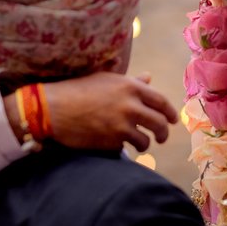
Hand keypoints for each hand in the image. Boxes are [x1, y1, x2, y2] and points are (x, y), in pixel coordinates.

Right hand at [46, 71, 179, 151]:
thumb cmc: (78, 90)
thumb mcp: (106, 80)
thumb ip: (131, 82)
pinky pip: (126, 147)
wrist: (54, 108)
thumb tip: (148, 78)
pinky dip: (124, 147)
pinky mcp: (112, 141)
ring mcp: (122, 125)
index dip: (170, 112)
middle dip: (163, 133)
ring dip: (145, 144)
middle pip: (159, 123)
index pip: (161, 101)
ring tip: (140, 144)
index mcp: (130, 87)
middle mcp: (130, 105)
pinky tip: (116, 143)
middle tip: (161, 137)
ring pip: (146, 140)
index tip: (173, 120)